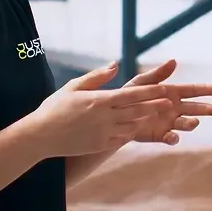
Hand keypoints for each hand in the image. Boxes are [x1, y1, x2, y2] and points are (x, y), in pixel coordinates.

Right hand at [31, 62, 172, 156]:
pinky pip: (121, 138)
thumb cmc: (55, 107)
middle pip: (136, 110)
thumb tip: (115, 65)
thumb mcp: (74, 86)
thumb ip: (97, 76)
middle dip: (154, 106)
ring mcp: (103, 133)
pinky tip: (137, 128)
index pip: (130, 95)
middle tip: (170, 102)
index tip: (163, 88)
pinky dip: (131, 132)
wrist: (41, 136)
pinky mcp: (99, 145)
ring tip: (158, 114)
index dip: (148, 92)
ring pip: (131, 125)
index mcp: (99, 100)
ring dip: (145, 119)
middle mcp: (104, 117)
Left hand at [122, 59, 211, 144]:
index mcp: (172, 93)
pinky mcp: (160, 135)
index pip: (193, 91)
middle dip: (206, 109)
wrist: (116, 114)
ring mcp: (169, 122)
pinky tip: (173, 137)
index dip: (207, 90)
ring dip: (191, 124)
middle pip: (194, 108)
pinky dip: (173, 138)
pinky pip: (170, 137)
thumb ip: (158, 74)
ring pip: (185, 123)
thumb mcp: (142, 82)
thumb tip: (174, 61)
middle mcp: (174, 108)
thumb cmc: (130, 94)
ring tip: (194, 122)